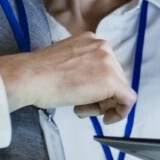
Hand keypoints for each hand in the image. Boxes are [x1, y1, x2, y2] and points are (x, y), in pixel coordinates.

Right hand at [0, 32, 134, 122]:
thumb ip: (82, 67)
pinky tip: (106, 119)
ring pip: (120, 89)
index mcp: (91, 40)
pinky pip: (128, 99)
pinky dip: (120, 112)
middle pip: (115, 77)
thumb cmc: (39, 74)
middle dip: (101, 97)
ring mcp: (109, 62)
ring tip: (81, 109)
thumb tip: (89, 83)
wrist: (31, 77)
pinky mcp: (112, 80)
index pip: (105, 67)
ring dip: (103, 104)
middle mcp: (103, 46)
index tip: (86, 97)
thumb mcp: (65, 62)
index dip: (98, 86)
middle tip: (82, 107)